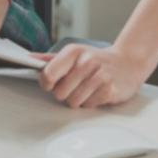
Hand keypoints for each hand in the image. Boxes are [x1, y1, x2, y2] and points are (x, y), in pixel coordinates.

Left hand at [39, 43, 153, 108]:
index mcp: (74, 52)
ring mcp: (99, 76)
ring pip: (74, 102)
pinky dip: (91, 102)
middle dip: (65, 93)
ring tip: (87, 88)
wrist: (128, 62)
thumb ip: (51, 59)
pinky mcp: (110, 90)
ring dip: (78, 99)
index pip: (48, 73)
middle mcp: (86, 62)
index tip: (52, 83)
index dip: (47, 83)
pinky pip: (89, 106)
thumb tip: (29, 59)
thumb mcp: (75, 54)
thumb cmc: (97, 60)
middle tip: (75, 86)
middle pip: (59, 93)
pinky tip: (98, 91)